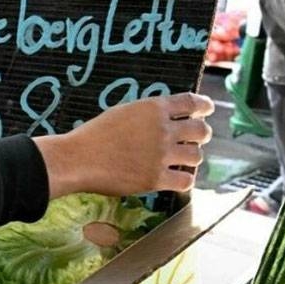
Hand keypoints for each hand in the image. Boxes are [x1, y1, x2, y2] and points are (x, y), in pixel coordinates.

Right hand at [34, 93, 213, 198]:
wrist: (77, 159)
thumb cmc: (92, 135)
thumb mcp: (122, 112)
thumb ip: (147, 114)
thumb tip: (165, 119)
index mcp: (154, 108)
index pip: (191, 102)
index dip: (203, 106)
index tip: (206, 110)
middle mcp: (163, 129)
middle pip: (200, 130)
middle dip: (200, 134)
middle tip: (195, 140)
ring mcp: (161, 155)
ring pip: (196, 156)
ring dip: (191, 158)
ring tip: (181, 161)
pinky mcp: (156, 178)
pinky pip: (186, 181)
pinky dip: (183, 180)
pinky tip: (175, 179)